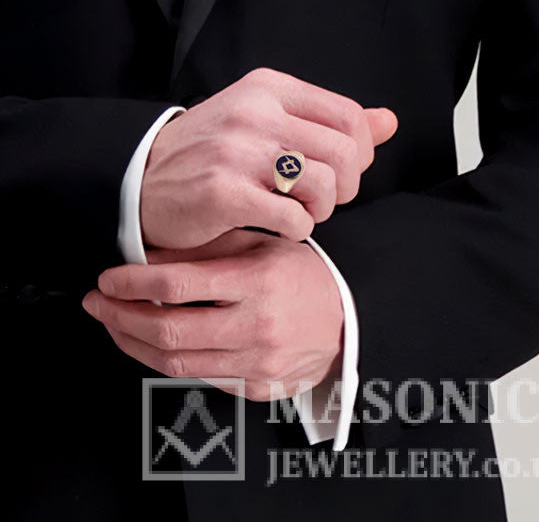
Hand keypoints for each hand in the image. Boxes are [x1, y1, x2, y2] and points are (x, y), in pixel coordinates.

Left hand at [82, 230, 344, 399]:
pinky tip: (152, 344)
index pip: (177, 285)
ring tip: (115, 324)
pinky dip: (166, 361)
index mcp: (257, 281)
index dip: (132, 282)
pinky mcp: (256, 387)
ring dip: (133, 344)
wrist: (345, 320)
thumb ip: (207, 250)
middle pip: (168, 330)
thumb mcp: (261, 246)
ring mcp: (256, 362)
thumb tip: (149, 259)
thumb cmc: (302, 276)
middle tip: (98, 303)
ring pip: (175, 362)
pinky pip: (200, 378)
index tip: (108, 278)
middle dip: (119, 316)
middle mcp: (255, 325)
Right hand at [141, 67, 396, 248]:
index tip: (341, 171)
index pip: (350, 117)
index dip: (361, 153)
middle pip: (346, 153)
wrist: (143, 179)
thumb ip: (329, 121)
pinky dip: (298, 230)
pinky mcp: (224, 193)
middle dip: (347, 186)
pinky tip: (280, 227)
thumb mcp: (267, 122)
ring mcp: (237, 152)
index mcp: (269, 89)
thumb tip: (389, 121)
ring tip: (302, 212)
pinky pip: (294, 218)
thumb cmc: (211, 154)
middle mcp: (255, 113)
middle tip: (325, 198)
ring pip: (324, 184)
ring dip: (323, 209)